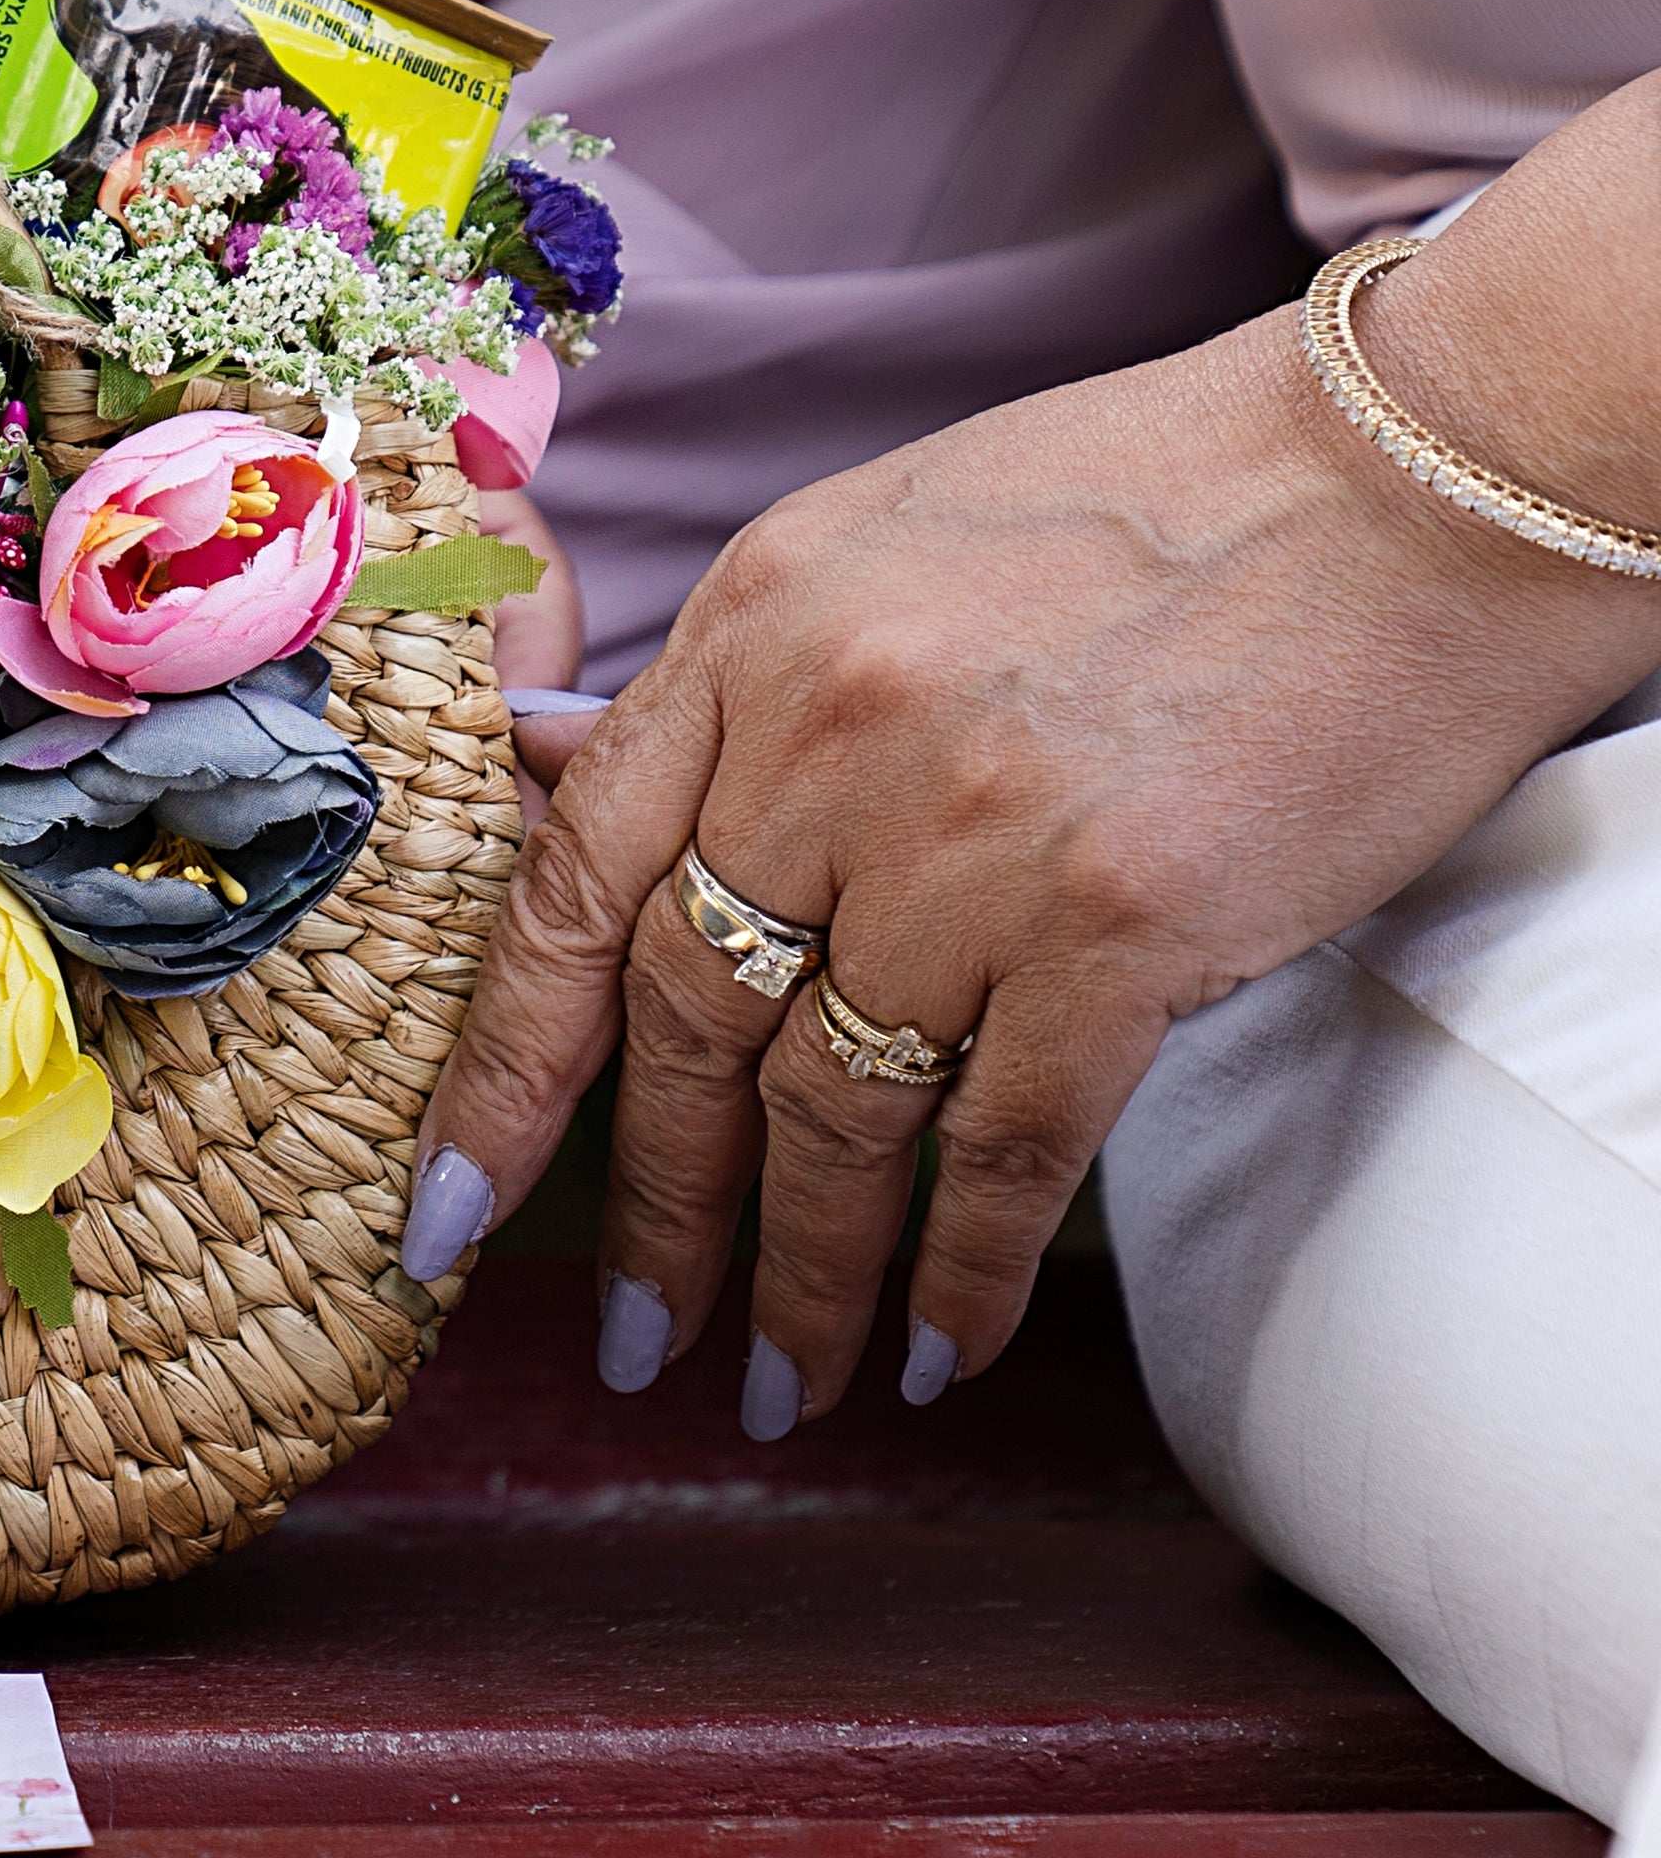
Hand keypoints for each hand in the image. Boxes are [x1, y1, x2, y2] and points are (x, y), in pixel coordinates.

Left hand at [406, 250, 1660, 1426]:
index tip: (446, 1213)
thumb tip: (547, 770)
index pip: (567, 885)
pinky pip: (1003, 1142)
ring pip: (834, 1109)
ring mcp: (972, 835)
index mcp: (749, 630)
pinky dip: (958, 1265)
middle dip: (651, 1211)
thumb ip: (721, 683)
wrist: (1410, 477)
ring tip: (784, 1379)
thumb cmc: (1148, 503)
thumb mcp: (872, 540)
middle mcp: (830, 735)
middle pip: (688, 1021)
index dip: (499, 1073)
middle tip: (632, 1339)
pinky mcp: (1123, 923)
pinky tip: (938, 1346)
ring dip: (801, 1272)